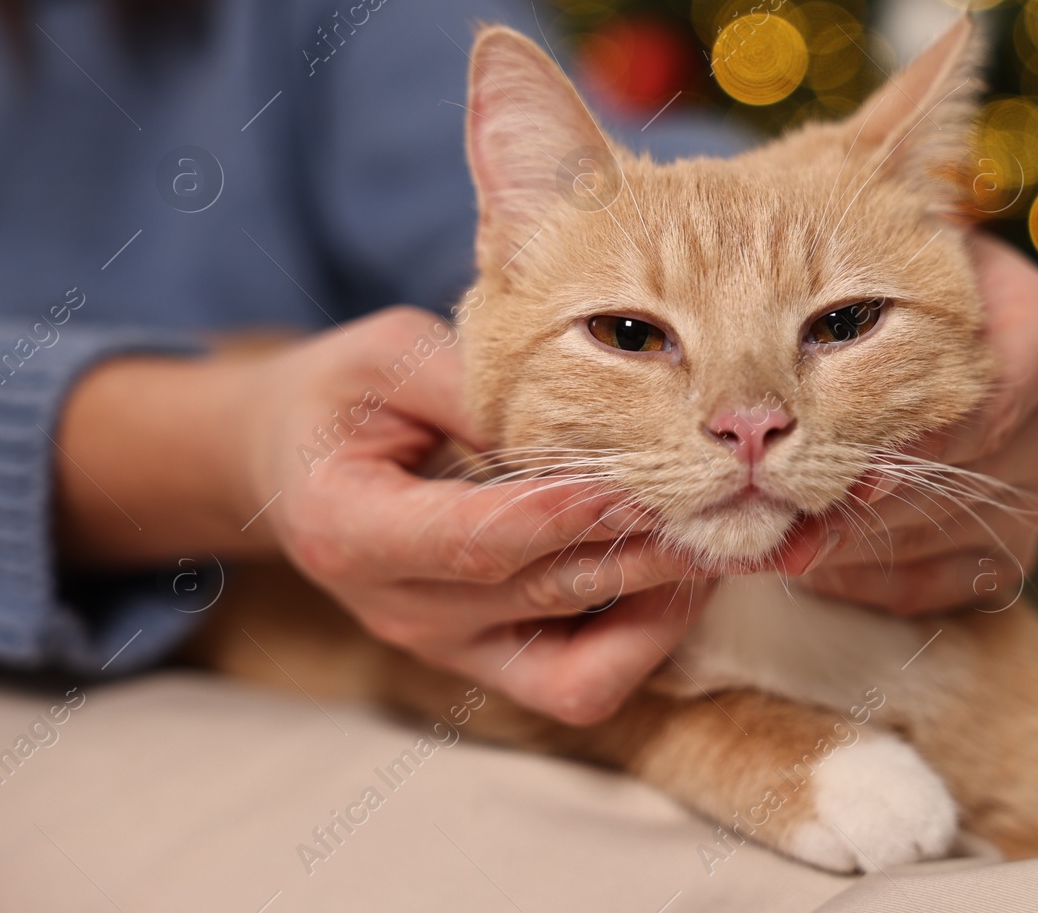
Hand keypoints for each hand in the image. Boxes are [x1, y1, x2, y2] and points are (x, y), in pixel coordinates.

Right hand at [57, 307, 711, 725]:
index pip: (474, 541)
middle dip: (654, 550)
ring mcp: (447, 647)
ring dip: (667, 600)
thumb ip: (475, 384)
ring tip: (737, 536)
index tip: (644, 480)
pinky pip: (582, 681)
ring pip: (581, 659)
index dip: (566, 516)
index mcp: (351, 527)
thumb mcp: (389, 357)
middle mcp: (401, 608)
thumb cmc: (344, 398)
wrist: (295, 464)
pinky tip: (688, 570)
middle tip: (742, 503)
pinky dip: (646, 638)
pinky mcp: (489, 661)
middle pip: (547, 593)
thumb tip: (594, 394)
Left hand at [790, 233, 1037, 614]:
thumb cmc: (901, 284)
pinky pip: (938, 584)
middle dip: (860, 503)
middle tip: (774, 517)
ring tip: (767, 537)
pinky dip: (868, 581)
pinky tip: (812, 563)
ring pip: (937, 536)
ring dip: (849, 545)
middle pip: (959, 481)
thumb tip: (793, 345)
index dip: (923, 447)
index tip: (855, 477)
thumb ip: (860, 293)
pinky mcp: (1011, 549)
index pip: (991, 406)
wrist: (933, 321)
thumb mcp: (892, 260)